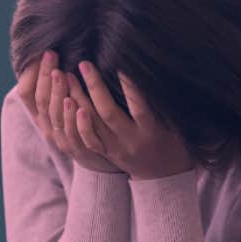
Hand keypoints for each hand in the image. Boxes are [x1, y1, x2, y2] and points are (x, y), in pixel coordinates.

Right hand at [17, 51, 120, 173]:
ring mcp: (66, 142)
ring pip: (57, 117)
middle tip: (51, 55)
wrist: (102, 163)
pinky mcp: (84, 152)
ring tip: (62, 75)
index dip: (33, 75)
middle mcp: (50, 131)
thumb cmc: (84, 127)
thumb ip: (59, 88)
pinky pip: (76, 135)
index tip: (40, 54)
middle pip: (43, 103)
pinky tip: (78, 106)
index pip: (28, 95)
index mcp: (43, 119)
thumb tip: (55, 56)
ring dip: (59, 94)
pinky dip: (76, 120)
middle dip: (46, 77)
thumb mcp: (66, 109)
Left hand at [76, 62, 194, 179]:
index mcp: (151, 132)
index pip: (139, 107)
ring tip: (67, 77)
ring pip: (91, 125)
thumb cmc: (173, 143)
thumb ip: (163, 104)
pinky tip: (65, 103)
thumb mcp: (176, 125)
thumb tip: (154, 73)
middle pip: (108, 113)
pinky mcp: (103, 152)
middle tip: (84, 64)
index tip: (119, 64)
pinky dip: (74, 121)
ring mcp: (114, 149)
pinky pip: (85, 138)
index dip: (129, 87)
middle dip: (95, 87)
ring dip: (77, 100)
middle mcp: (130, 141)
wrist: (162, 177)